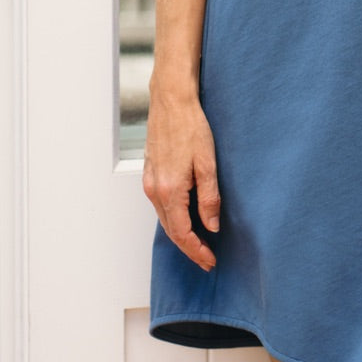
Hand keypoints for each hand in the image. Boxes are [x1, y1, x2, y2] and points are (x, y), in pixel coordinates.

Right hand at [142, 88, 220, 270]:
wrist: (171, 101)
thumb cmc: (190, 125)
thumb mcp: (208, 162)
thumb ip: (209, 197)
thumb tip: (211, 225)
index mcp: (170, 190)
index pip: (182, 233)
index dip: (197, 251)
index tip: (210, 260)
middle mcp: (155, 190)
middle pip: (171, 230)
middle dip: (189, 248)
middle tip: (207, 259)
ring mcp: (150, 182)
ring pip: (164, 219)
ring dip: (181, 234)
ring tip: (199, 243)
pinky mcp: (150, 173)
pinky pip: (160, 205)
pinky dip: (173, 218)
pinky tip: (186, 218)